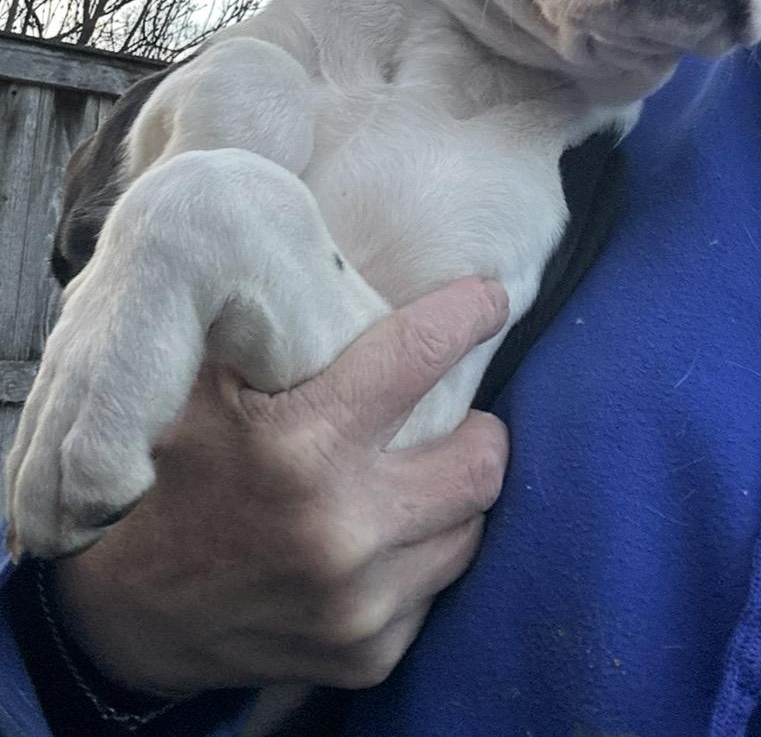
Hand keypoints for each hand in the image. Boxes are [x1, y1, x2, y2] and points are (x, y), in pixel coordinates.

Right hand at [53, 278, 508, 696]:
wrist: (122, 613)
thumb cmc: (166, 474)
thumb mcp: (200, 385)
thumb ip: (269, 329)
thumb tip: (325, 256)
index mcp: (301, 446)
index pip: (419, 357)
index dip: (467, 315)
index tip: (487, 300)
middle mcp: (342, 530)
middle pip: (483, 461)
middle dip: (479, 428)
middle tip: (453, 414)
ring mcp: (359, 604)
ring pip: (469, 528)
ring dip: (450, 494)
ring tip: (413, 473)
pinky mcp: (366, 655)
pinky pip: (434, 590)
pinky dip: (417, 557)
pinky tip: (377, 538)